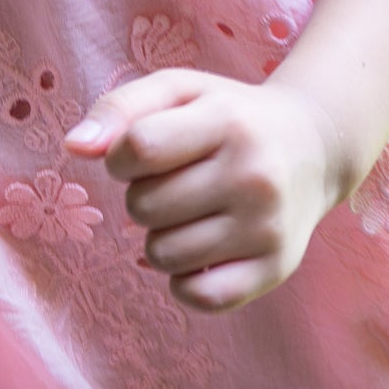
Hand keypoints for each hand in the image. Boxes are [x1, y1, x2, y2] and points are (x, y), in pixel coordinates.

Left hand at [64, 66, 347, 312]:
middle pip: (144, 206)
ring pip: (162, 254)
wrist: (315, 149)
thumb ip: (120, 107)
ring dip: (160, 236)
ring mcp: (267, 228)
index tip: (139, 153)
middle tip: (175, 182)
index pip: (138, 148)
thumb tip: (74, 146)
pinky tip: (200, 251)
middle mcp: (253, 177)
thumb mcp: (180, 90)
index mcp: (228, 122)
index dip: (121, 156)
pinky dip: (184, 280)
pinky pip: (199, 298)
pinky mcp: (275, 270)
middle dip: (142, 196)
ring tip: (189, 212)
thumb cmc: (230, 115)